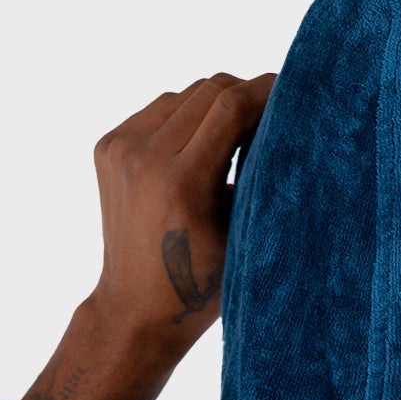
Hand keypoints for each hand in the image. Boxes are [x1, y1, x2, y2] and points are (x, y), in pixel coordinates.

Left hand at [89, 71, 276, 355]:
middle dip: (245, 94)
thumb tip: (282, 125)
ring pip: (182, 96)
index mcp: (182, 182)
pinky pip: (158, 112)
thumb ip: (259, 176)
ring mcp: (120, 148)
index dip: (266, 91)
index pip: (230, 105)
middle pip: (207, 90)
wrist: (136, 309)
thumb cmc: (202, 285)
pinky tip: (201, 145)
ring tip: (238, 132)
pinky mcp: (108, 146)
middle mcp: (144, 157)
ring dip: (215, 104)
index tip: (293, 91)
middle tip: (273, 111)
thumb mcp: (244, 232)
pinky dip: (185, 118)